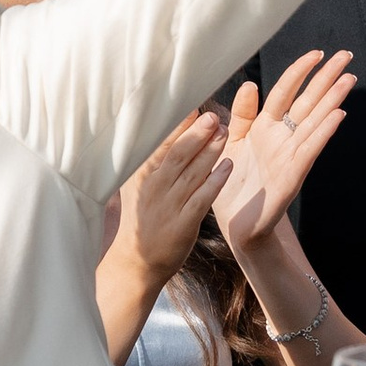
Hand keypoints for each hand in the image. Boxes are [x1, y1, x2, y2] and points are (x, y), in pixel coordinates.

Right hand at [113, 108, 233, 296]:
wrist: (137, 262)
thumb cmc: (143, 219)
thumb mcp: (139, 186)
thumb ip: (152, 159)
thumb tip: (166, 128)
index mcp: (142, 174)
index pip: (160, 142)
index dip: (177, 123)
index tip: (192, 103)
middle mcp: (153, 187)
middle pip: (176, 153)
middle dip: (195, 133)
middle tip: (213, 115)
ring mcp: (167, 205)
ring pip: (192, 172)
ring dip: (210, 151)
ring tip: (225, 132)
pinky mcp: (182, 224)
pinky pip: (201, 198)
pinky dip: (215, 181)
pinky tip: (228, 165)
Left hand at [212, 51, 354, 254]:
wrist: (235, 226)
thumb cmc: (232, 185)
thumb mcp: (229, 143)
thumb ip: (240, 116)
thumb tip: (250, 84)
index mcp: (265, 128)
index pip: (286, 92)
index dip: (299, 71)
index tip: (316, 53)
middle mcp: (283, 139)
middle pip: (308, 101)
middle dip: (327, 78)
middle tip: (347, 55)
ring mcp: (290, 157)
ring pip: (315, 122)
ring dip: (332, 100)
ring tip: (349, 79)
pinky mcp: (292, 177)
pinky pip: (309, 150)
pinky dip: (323, 132)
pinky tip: (338, 115)